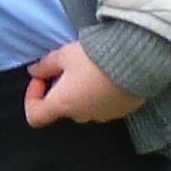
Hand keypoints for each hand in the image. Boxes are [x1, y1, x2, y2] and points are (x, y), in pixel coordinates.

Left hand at [23, 42, 141, 129]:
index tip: (41, 78)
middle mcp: (82, 116)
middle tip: (67, 66)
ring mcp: (104, 116)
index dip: (32, 97)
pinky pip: (104, 105)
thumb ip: (46, 65)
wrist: (137, 61)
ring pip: (84, 106)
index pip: (35, 116)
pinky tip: (107, 75)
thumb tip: (34, 72)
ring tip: (90, 69)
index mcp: (63, 105)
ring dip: (81, 92)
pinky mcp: (122, 111)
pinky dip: (100, 94)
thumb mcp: (65, 55)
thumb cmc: (94, 58)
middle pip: (62, 108)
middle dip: (60, 89)